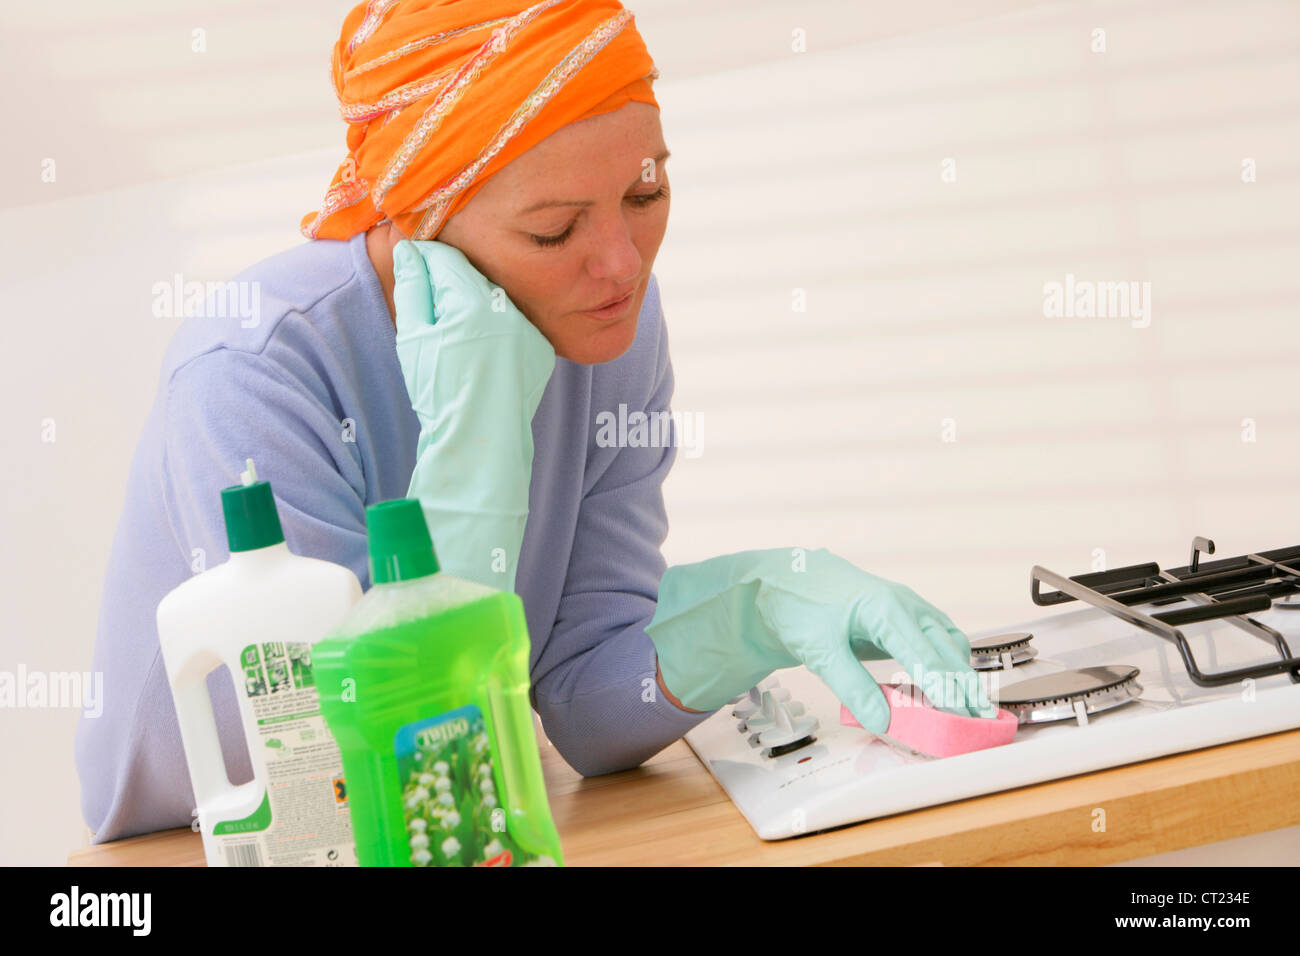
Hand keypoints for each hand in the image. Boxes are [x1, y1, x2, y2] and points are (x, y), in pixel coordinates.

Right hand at [392, 240, 555, 589]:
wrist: (479, 443)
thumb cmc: (440, 394)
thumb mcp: (414, 339)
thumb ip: (412, 289)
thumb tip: (410, 252)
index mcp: (474, 304)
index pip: (446, 259)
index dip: (425, 261)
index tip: (412, 268)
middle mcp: (510, 310)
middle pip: (473, 277)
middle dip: (450, 284)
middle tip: (430, 307)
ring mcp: (531, 329)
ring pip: (496, 300)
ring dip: (475, 306)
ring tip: (456, 339)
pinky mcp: (542, 349)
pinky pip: (515, 325)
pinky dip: (497, 331)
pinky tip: (481, 357)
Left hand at [646, 547, 992, 731]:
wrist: (788, 580)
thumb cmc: (801, 608)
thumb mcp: (819, 650)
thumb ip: (852, 685)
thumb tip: (884, 722)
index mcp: (886, 609)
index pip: (925, 655)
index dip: (945, 689)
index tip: (961, 716)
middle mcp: (907, 605)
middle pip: (947, 650)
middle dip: (965, 687)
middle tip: (982, 722)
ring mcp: (911, 609)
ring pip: (949, 643)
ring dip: (961, 675)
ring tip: (970, 711)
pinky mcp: (907, 618)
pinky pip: (939, 640)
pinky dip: (948, 664)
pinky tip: (947, 688)